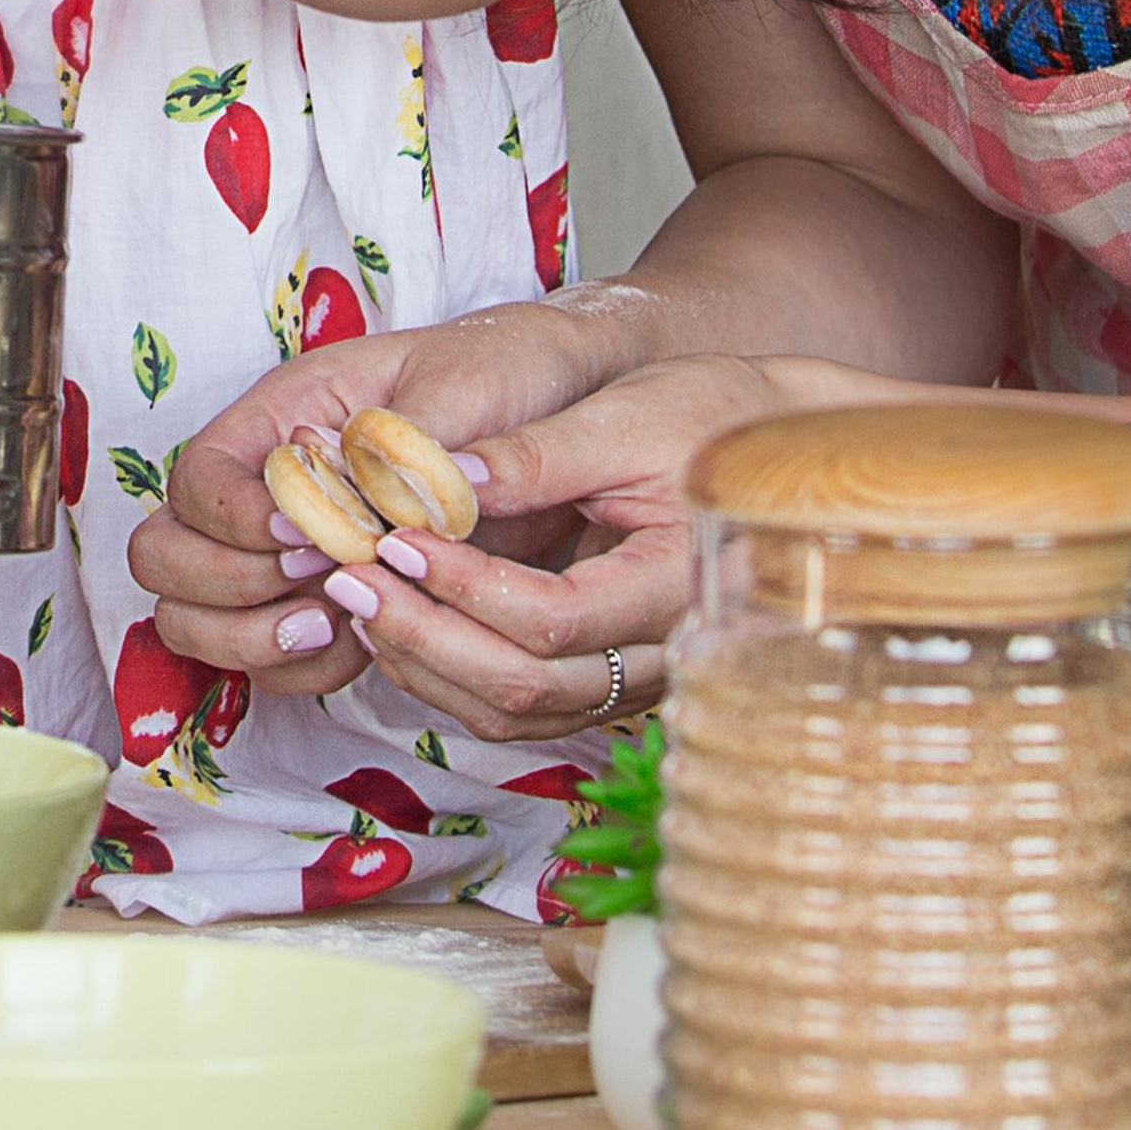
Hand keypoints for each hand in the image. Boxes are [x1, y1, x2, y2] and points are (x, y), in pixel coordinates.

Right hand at [125, 296, 659, 699]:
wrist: (574, 398)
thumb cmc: (517, 371)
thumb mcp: (474, 385)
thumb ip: (411, 445)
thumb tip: (363, 507)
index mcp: (288, 410)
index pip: (198, 478)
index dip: (235, 523)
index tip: (311, 540)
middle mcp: (272, 481)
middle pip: (166, 553)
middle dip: (223, 589)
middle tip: (318, 590)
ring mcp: (291, 546)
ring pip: (197, 615)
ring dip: (252, 640)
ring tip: (338, 629)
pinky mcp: (328, 598)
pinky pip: (268, 656)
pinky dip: (297, 668)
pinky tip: (362, 647)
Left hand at [298, 354, 853, 739]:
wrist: (781, 450)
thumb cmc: (715, 417)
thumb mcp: (628, 416)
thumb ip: (538, 454)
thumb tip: (439, 476)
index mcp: (675, 590)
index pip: (550, 621)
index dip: (463, 587)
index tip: (398, 537)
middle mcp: (660, 656)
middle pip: (525, 687)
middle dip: (425, 635)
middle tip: (349, 578)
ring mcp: (636, 677)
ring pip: (517, 712)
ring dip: (428, 663)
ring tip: (359, 598)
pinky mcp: (611, 673)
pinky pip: (524, 703)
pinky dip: (453, 672)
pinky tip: (405, 619)